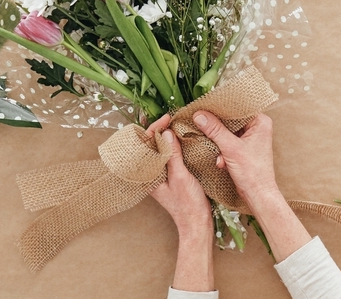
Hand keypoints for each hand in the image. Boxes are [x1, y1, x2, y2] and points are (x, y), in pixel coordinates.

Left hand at [148, 115, 210, 232]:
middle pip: (149, 145)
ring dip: (164, 136)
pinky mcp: (169, 175)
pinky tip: (179, 138)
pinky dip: (172, 145)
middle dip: (156, 129)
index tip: (166, 119)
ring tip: (172, 123)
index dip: (154, 129)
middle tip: (168, 117)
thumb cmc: (187, 205)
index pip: (145, 145)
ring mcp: (160, 174)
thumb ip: (172, 155)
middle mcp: (150, 174)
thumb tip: (166, 133)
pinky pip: (167, 156)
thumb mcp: (180, 176)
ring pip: (158, 150)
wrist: (196, 223)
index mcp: (147, 175)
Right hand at [192, 112, 311, 260]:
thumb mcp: (230, 148)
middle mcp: (257, 127)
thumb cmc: (252, 173)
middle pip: (231, 119)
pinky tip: (220, 162)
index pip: (237, 107)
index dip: (220, 107)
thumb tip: (199, 115)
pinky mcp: (244, 149)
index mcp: (260, 122)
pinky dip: (222, 151)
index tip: (204, 107)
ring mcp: (250, 138)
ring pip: (227, 132)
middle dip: (217, 127)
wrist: (258, 195)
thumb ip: (214, 130)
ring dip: (219, 142)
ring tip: (216, 152)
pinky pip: (228, 142)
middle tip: (201, 124)